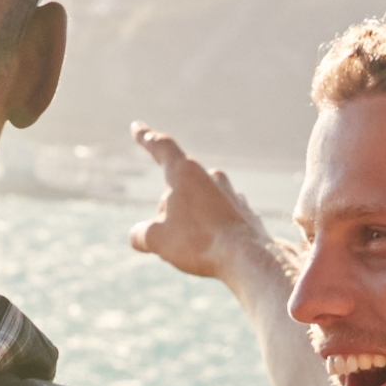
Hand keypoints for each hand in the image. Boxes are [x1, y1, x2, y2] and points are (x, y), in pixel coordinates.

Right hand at [128, 127, 286, 288]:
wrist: (248, 258)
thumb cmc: (198, 243)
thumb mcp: (157, 240)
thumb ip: (141, 234)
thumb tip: (138, 235)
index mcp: (185, 173)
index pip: (161, 147)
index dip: (146, 138)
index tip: (137, 127)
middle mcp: (210, 176)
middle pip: (179, 187)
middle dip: (169, 209)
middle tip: (171, 238)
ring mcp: (231, 193)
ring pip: (201, 201)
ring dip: (192, 219)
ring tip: (194, 245)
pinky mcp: (245, 212)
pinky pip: (221, 217)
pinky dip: (213, 229)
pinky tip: (214, 248)